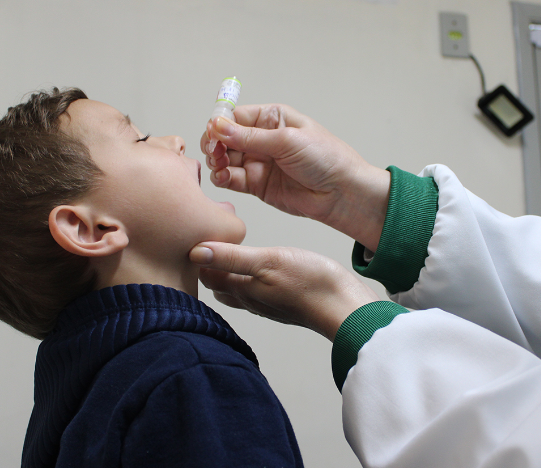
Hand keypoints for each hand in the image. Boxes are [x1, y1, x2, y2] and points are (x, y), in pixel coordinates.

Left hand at [190, 242, 379, 340]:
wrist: (345, 307)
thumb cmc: (311, 284)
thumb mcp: (267, 261)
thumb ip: (231, 258)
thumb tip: (195, 252)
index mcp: (242, 290)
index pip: (206, 275)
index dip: (198, 256)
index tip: (196, 233)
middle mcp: (251, 300)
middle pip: (219, 285)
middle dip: (209, 268)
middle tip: (207, 242)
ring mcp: (268, 304)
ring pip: (237, 289)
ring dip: (228, 274)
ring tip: (227, 253)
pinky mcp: (284, 303)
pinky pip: (257, 292)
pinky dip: (249, 279)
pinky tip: (258, 268)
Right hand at [201, 104, 389, 251]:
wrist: (342, 193)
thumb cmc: (326, 159)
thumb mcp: (287, 140)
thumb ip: (249, 137)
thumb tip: (217, 126)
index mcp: (272, 119)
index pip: (235, 116)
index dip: (219, 124)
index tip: (212, 133)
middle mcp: (263, 139)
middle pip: (225, 138)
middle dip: (215, 143)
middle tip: (215, 151)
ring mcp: (259, 162)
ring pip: (225, 159)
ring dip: (216, 161)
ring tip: (220, 165)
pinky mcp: (257, 184)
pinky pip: (231, 178)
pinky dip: (222, 177)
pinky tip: (223, 177)